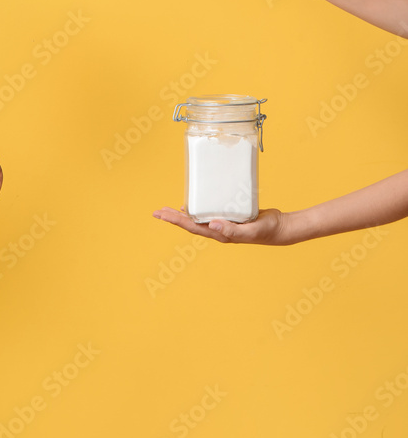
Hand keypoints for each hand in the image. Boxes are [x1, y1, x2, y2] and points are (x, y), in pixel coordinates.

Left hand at [152, 207, 290, 244]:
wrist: (280, 228)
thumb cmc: (267, 230)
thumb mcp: (251, 230)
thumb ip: (234, 231)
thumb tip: (212, 225)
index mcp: (220, 234)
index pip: (193, 227)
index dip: (176, 221)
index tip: (161, 215)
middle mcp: (218, 230)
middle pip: (191, 223)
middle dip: (173, 218)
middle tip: (157, 212)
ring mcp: (223, 224)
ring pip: (198, 218)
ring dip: (183, 214)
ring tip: (169, 209)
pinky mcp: (228, 216)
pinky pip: (208, 212)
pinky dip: (198, 207)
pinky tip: (194, 203)